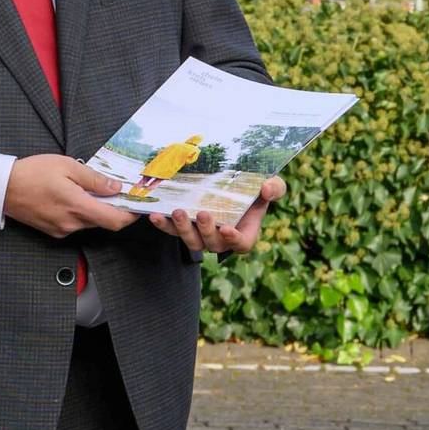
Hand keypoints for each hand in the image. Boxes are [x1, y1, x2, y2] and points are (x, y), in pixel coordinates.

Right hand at [1, 155, 134, 236]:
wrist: (2, 188)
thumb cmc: (33, 173)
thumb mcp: (67, 166)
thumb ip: (94, 178)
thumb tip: (116, 187)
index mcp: (77, 206)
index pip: (114, 221)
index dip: (130, 215)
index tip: (136, 205)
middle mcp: (71, 224)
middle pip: (103, 222)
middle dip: (113, 208)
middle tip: (116, 191)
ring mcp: (61, 230)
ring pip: (89, 223)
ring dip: (95, 210)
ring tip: (90, 190)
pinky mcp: (53, 232)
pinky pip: (75, 225)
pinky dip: (81, 213)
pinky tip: (73, 197)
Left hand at [149, 176, 284, 255]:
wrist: (233, 185)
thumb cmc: (256, 189)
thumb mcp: (272, 186)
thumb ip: (275, 188)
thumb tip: (266, 188)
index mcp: (244, 235)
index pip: (241, 244)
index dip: (234, 239)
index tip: (227, 228)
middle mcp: (221, 240)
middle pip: (212, 244)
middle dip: (206, 230)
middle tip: (203, 213)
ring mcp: (201, 236)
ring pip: (191, 241)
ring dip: (183, 229)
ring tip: (177, 212)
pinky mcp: (185, 228)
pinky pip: (173, 232)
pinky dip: (163, 225)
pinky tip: (154, 214)